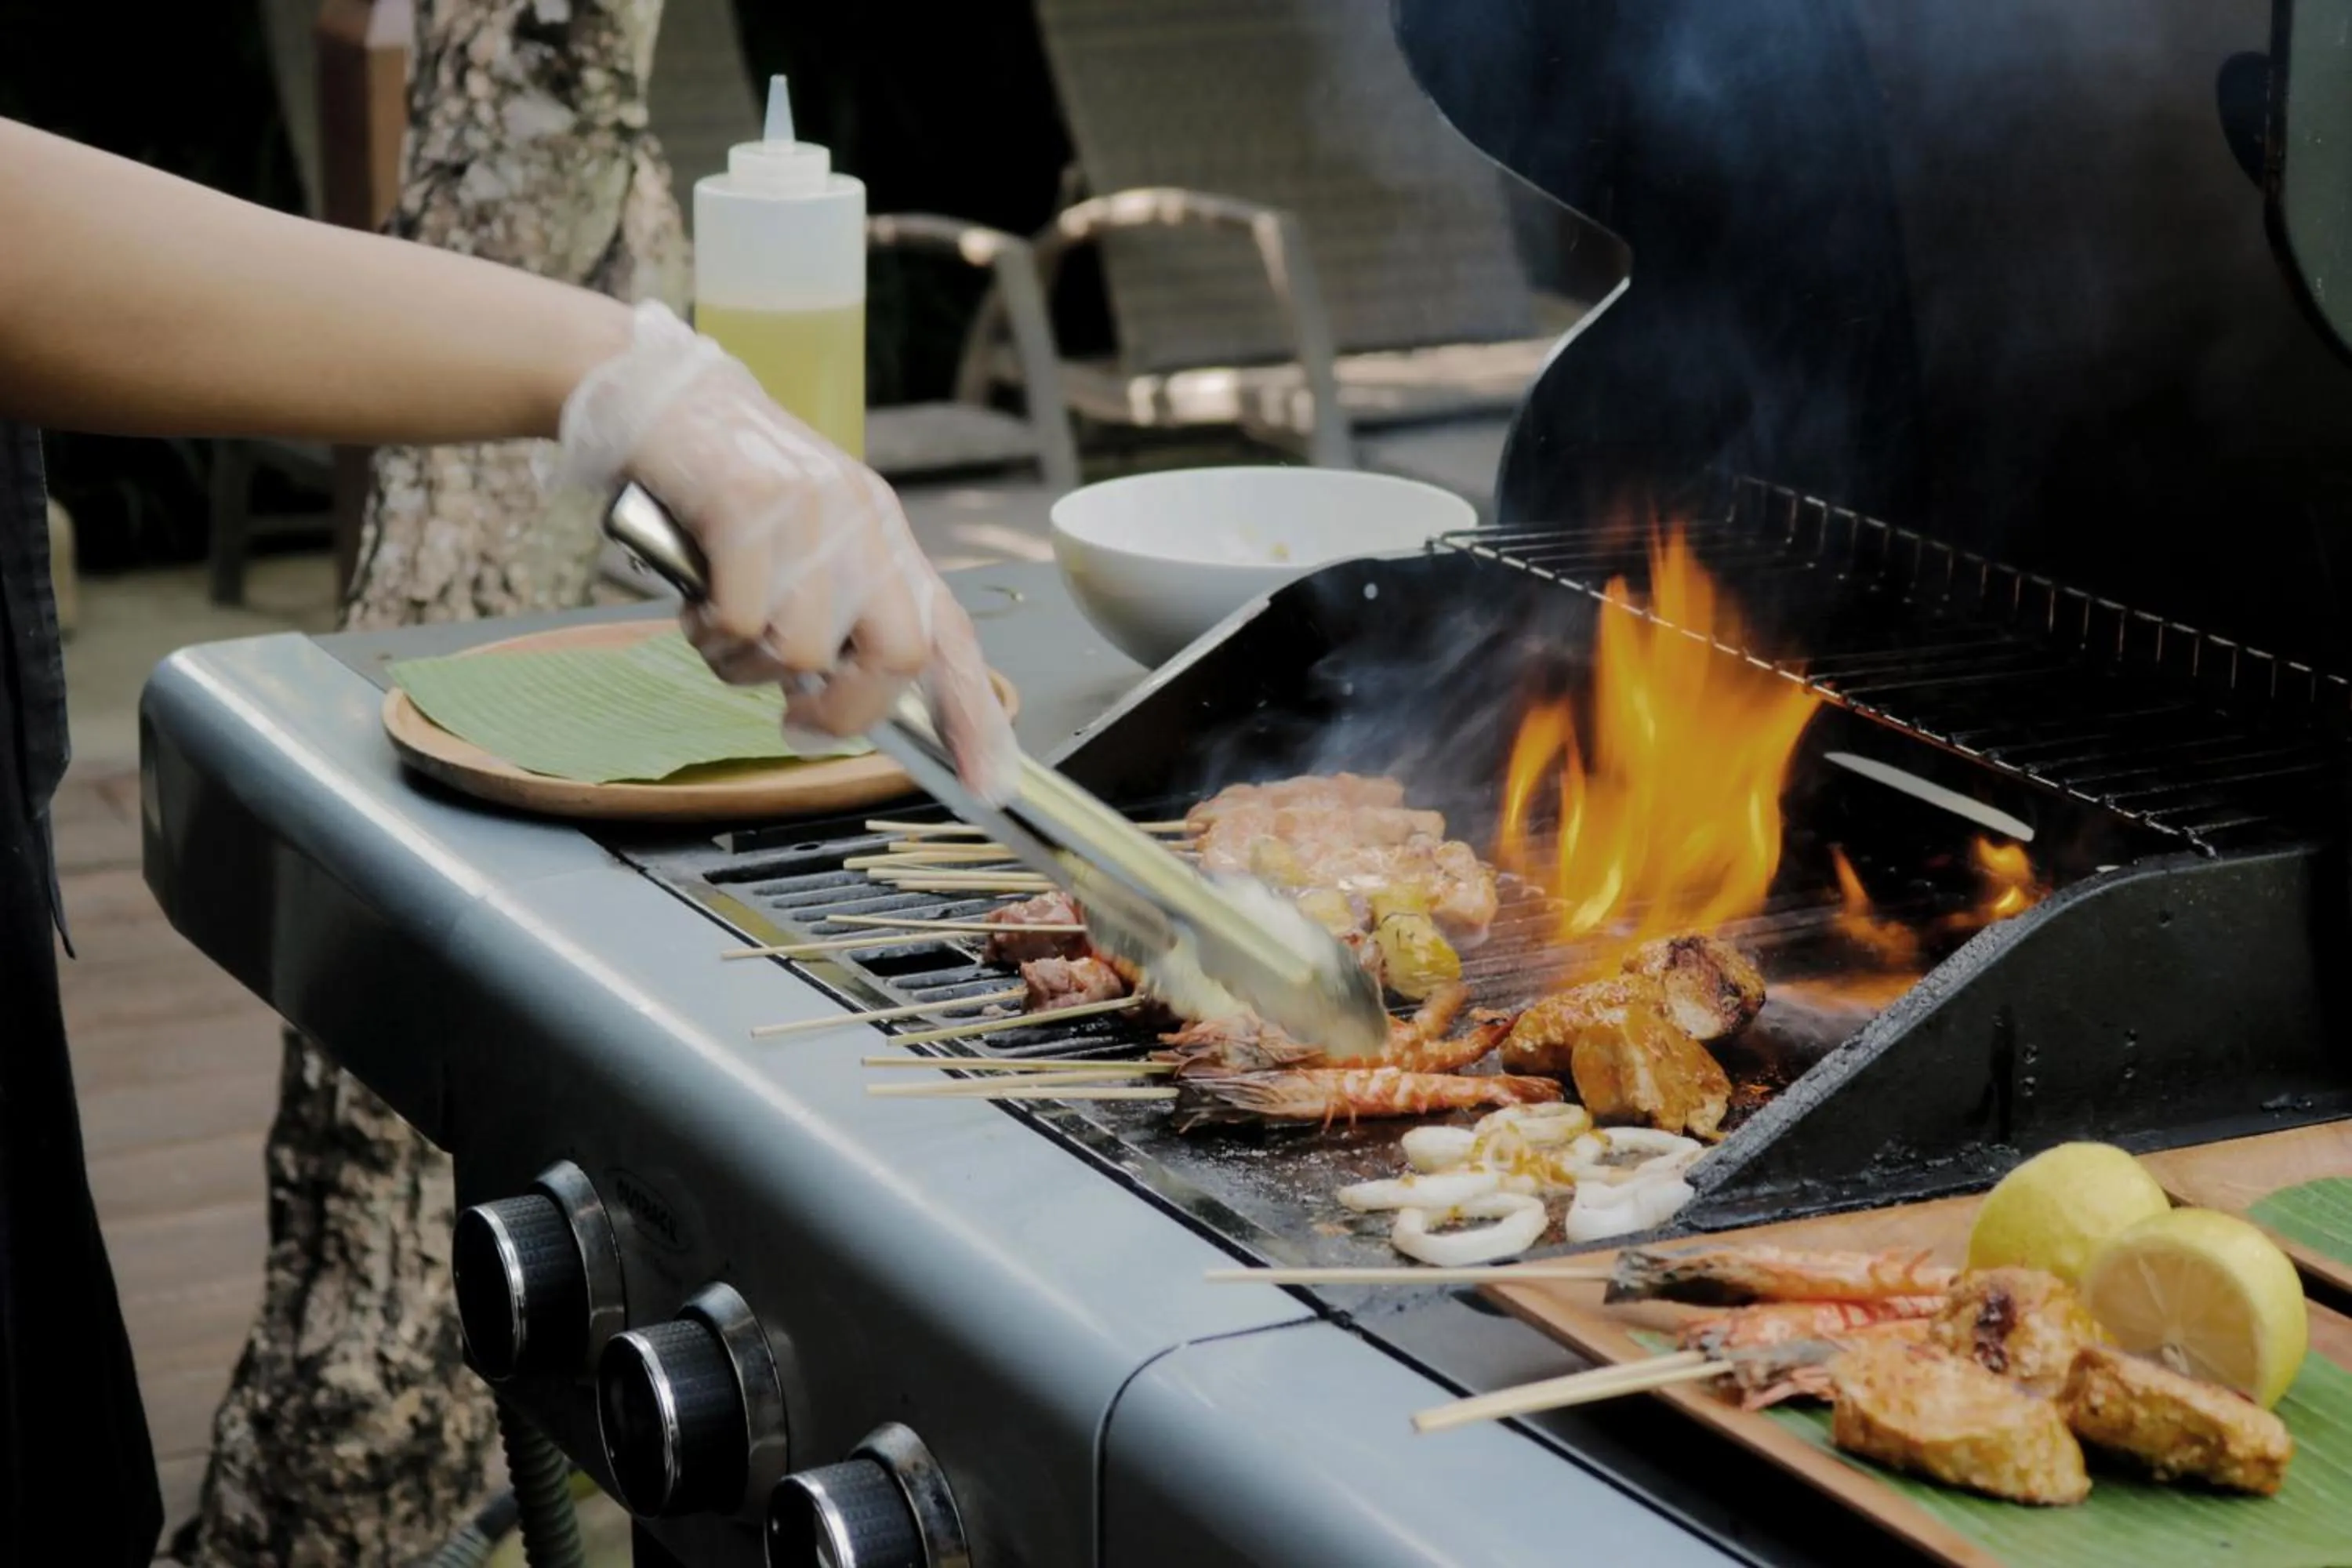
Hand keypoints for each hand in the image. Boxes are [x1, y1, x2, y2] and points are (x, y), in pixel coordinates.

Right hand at [559, 302, 1017, 801]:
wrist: (662, 400)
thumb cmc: (725, 492)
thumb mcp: (804, 545)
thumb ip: (835, 613)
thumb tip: (841, 704)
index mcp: (884, 537)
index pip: (949, 636)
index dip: (974, 716)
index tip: (988, 785)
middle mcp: (862, 523)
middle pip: (897, 655)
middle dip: (844, 713)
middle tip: (796, 720)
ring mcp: (810, 513)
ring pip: (806, 650)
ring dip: (748, 666)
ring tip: (717, 626)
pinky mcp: (748, 506)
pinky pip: (745, 622)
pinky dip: (711, 633)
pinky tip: (694, 600)